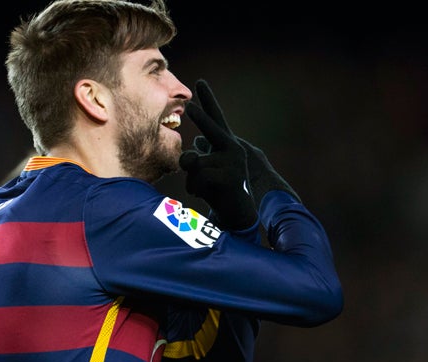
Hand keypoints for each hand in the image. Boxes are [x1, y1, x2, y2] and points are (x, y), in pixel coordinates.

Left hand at [179, 110, 255, 229]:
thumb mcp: (206, 169)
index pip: (216, 118)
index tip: (199, 81)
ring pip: (195, 163)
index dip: (208, 100)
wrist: (236, 213)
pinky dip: (195, 188)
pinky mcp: (230, 177)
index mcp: (226, 144)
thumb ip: (199, 155)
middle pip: (212, 130)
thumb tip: (194, 144)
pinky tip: (205, 194)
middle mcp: (234, 148)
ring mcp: (233, 162)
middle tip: (191, 106)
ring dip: (191, 178)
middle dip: (201, 118)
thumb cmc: (217, 189)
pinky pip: (198, 177)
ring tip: (203, 188)